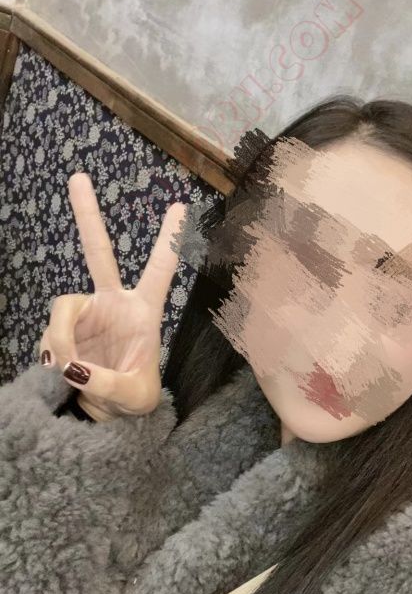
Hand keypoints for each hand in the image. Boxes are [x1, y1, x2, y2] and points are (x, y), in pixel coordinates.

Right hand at [39, 172, 186, 420]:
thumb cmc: (134, 401)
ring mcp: (85, 316)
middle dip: (88, 215)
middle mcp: (112, 304)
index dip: (170, 240)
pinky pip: (48, 336)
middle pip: (98, 252)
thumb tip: (72, 366)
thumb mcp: (134, 398)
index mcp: (144, 311)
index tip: (181, 206)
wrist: (108, 417)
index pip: (160, 270)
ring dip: (59, 337)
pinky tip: (59, 372)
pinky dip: (50, 354)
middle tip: (78, 176)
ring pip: (61, 308)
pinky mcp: (62, 332)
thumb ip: (106, 384)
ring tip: (66, 368)